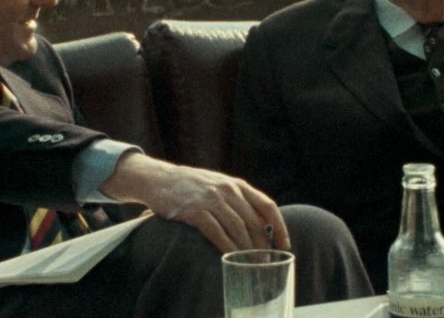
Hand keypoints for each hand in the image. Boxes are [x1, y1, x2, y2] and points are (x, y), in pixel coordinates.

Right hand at [100, 152, 290, 252]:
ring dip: (247, 250)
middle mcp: (227, 190)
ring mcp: (211, 199)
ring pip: (238, 229)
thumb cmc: (191, 185)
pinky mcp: (194, 211)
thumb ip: (237, 198)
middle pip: (254, 221)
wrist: (159, 178)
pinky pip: (216, 232)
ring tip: (252, 264)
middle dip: (263, 245)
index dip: (279, 226)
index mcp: (237, 184)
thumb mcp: (219, 184)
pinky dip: (227, 247)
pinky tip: (231, 258)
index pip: (267, 205)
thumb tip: (259, 224)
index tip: (284, 244)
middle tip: (266, 262)